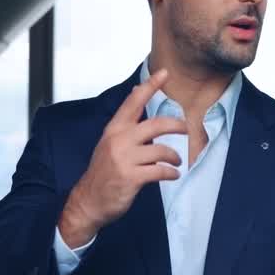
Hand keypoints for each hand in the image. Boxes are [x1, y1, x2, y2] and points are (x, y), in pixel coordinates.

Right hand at [58, 68, 187, 245]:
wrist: (88, 201)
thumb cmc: (103, 172)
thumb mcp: (109, 143)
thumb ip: (125, 124)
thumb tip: (138, 97)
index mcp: (114, 129)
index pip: (134, 101)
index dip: (150, 86)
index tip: (165, 73)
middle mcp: (119, 140)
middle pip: (155, 124)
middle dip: (176, 125)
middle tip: (185, 129)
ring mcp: (124, 159)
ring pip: (161, 150)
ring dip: (174, 156)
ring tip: (177, 161)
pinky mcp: (131, 178)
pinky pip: (160, 171)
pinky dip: (171, 173)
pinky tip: (173, 175)